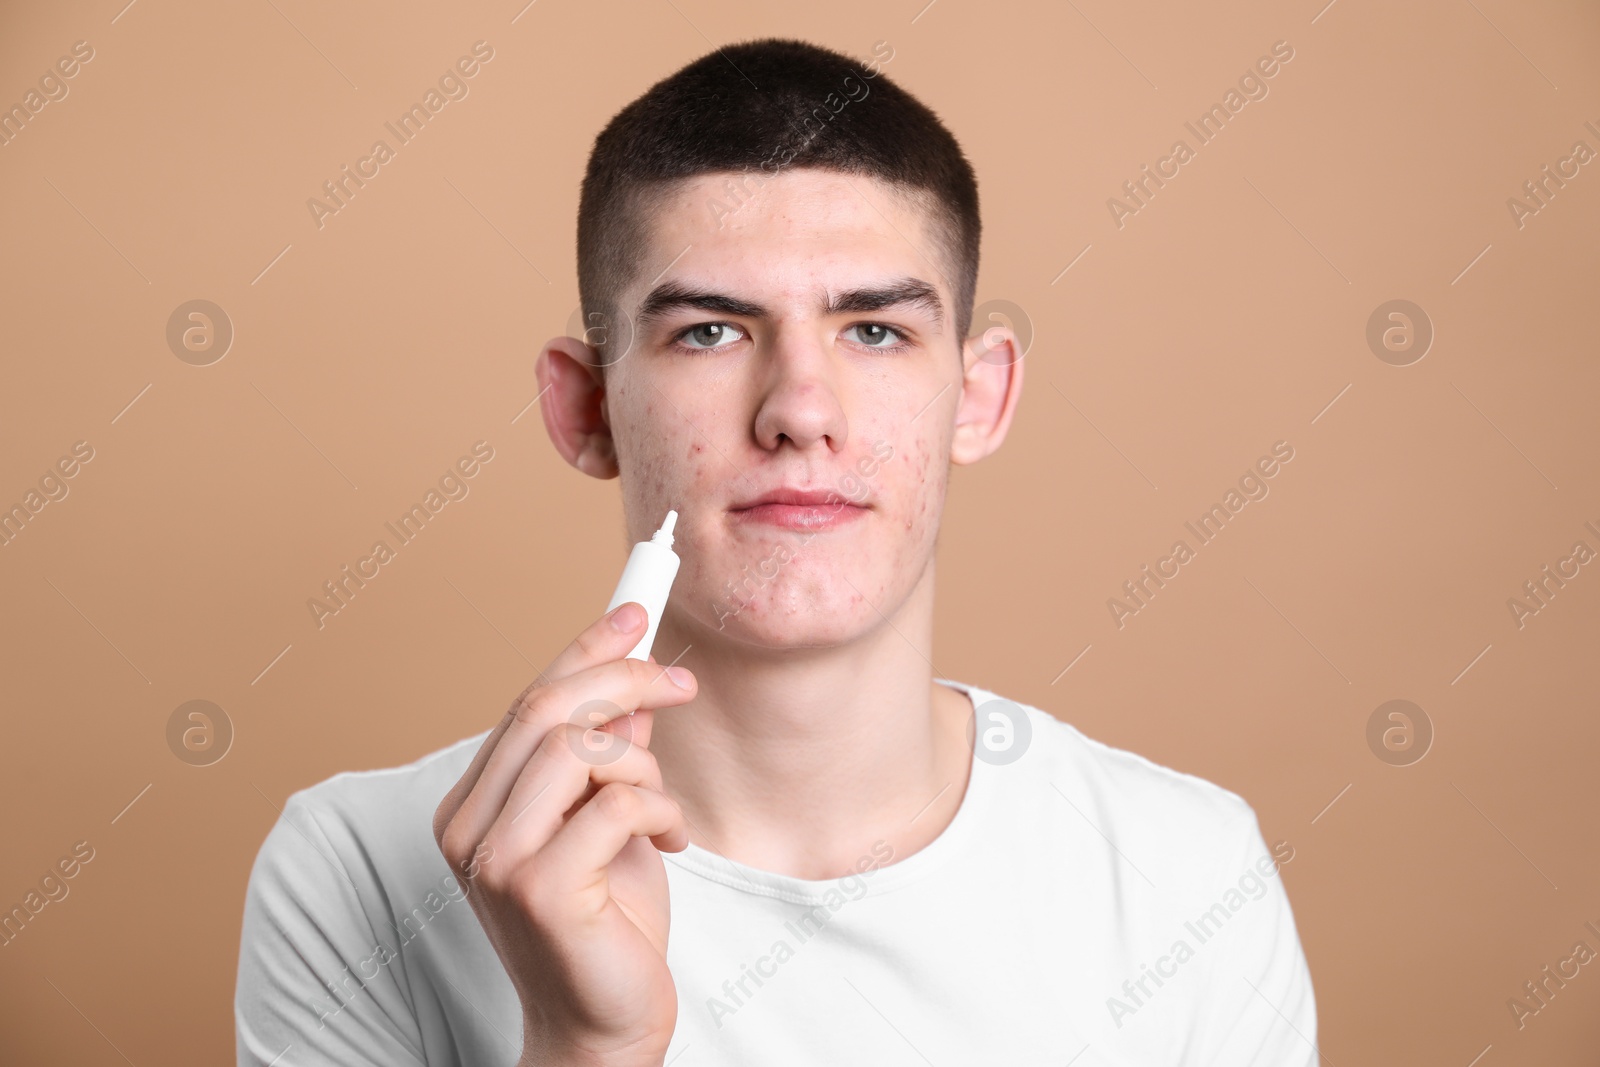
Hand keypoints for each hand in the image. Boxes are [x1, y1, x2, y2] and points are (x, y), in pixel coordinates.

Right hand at [432, 602, 696, 1066]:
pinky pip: (615, 804)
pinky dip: (657, 809)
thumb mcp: (610, 822)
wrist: (605, 1024)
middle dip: (623, 680)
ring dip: (643, 765)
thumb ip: (607, 759)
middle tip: (680, 685)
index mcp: (473, 806)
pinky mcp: (539, 889)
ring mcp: (496, 860)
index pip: (526, 701)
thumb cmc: (607, 926)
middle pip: (544, 709)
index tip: (633, 612)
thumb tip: (631, 691)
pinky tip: (667, 840)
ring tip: (662, 808)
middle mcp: (468, 829)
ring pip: (578, 750)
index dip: (582, 650)